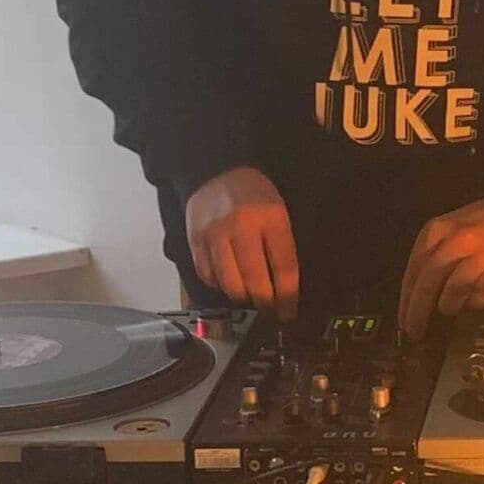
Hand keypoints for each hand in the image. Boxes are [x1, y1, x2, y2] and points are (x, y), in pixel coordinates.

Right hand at [184, 166, 299, 318]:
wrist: (218, 171)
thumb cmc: (255, 195)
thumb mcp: (279, 213)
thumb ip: (282, 247)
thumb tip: (285, 288)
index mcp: (270, 218)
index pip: (283, 267)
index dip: (288, 296)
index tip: (289, 312)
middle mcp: (241, 226)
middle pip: (255, 279)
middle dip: (265, 302)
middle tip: (270, 310)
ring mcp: (215, 234)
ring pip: (229, 282)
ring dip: (243, 297)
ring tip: (250, 298)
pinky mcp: (195, 239)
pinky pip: (208, 275)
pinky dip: (219, 285)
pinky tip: (229, 283)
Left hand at [399, 197, 483, 338]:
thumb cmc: (479, 228)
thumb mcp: (447, 234)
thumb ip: (430, 261)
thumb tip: (414, 299)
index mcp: (434, 232)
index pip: (412, 273)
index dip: (406, 302)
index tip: (403, 322)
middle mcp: (452, 242)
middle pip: (427, 285)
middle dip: (418, 313)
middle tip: (416, 332)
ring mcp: (476, 254)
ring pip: (451, 292)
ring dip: (449, 306)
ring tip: (451, 308)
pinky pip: (477, 296)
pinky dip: (473, 303)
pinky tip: (474, 298)